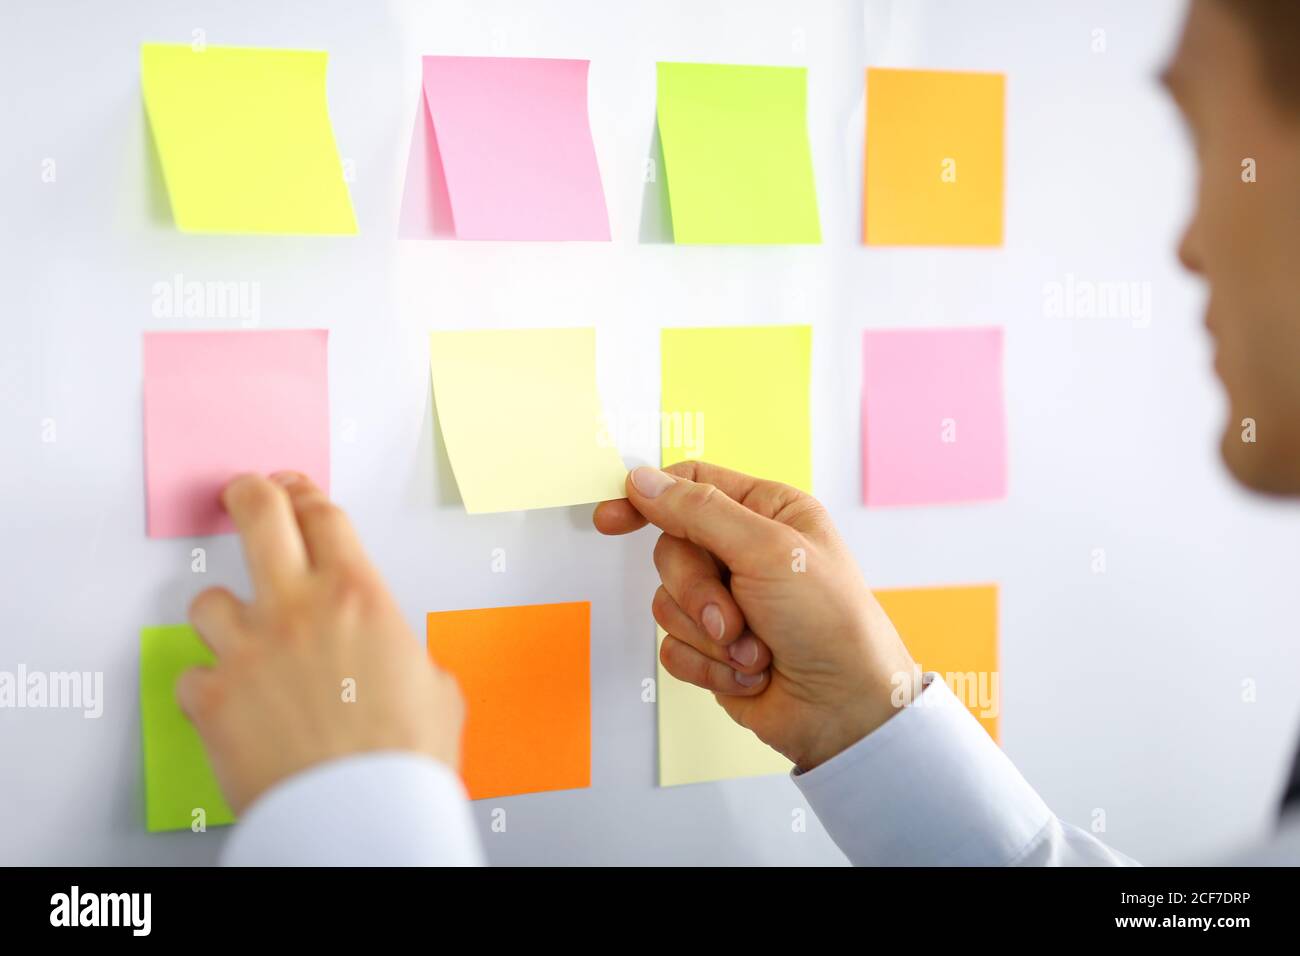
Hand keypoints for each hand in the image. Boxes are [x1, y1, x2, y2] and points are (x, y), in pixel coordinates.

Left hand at [178, 473, 463, 812]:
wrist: (364, 815)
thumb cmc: (406, 759)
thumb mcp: (433, 685)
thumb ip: (399, 651)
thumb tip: (391, 657)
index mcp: (359, 597)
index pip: (322, 516)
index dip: (305, 493)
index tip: (295, 490)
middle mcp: (298, 610)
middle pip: (259, 515)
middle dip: (247, 493)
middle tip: (243, 492)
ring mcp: (248, 650)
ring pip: (208, 601)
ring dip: (223, 615)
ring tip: (238, 632)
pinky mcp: (214, 697)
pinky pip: (195, 676)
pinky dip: (211, 688)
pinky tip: (231, 701)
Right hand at [594, 462, 915, 770]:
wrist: (845, 711)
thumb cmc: (829, 622)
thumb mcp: (768, 549)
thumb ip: (698, 511)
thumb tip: (642, 481)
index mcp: (768, 512)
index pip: (691, 486)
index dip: (649, 499)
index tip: (611, 519)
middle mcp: (747, 552)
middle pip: (672, 550)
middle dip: (697, 592)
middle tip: (732, 618)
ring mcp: (730, 603)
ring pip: (667, 602)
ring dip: (709, 635)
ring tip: (755, 653)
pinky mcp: (715, 649)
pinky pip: (673, 646)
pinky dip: (708, 666)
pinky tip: (749, 675)